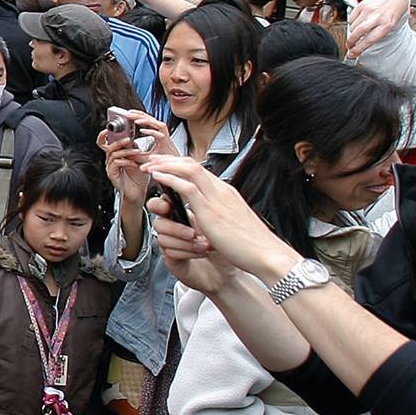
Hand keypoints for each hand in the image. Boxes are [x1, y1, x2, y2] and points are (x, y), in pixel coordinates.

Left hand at [141, 155, 300, 279]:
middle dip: (168, 159)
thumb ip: (219, 216)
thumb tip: (208, 218)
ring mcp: (217, 198)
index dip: (178, 164)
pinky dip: (169, 178)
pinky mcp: (211, 210)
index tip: (162, 164)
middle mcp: (222, 191)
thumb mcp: (232, 224)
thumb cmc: (251, 245)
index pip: (199, 170)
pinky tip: (156, 177)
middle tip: (150, 159)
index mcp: (226, 193)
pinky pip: (186, 186)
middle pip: (191, 164)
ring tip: (147, 165)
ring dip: (164, 165)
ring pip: (187, 169)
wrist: (268, 255)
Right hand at [345, 0, 408, 58]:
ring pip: (353, 26)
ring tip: (357, 32)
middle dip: (351, 41)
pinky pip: (351, 17)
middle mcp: (378, 17)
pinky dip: (352, 22)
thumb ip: (377, 34)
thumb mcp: (389, 26)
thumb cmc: (391, 14)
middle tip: (349, 46)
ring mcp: (369, 10)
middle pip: (359, 32)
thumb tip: (361, 45)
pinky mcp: (362, 4)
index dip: (359, 49)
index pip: (370, 40)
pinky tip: (358, 22)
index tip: (352, 54)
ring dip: (352, 32)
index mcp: (387, 25)